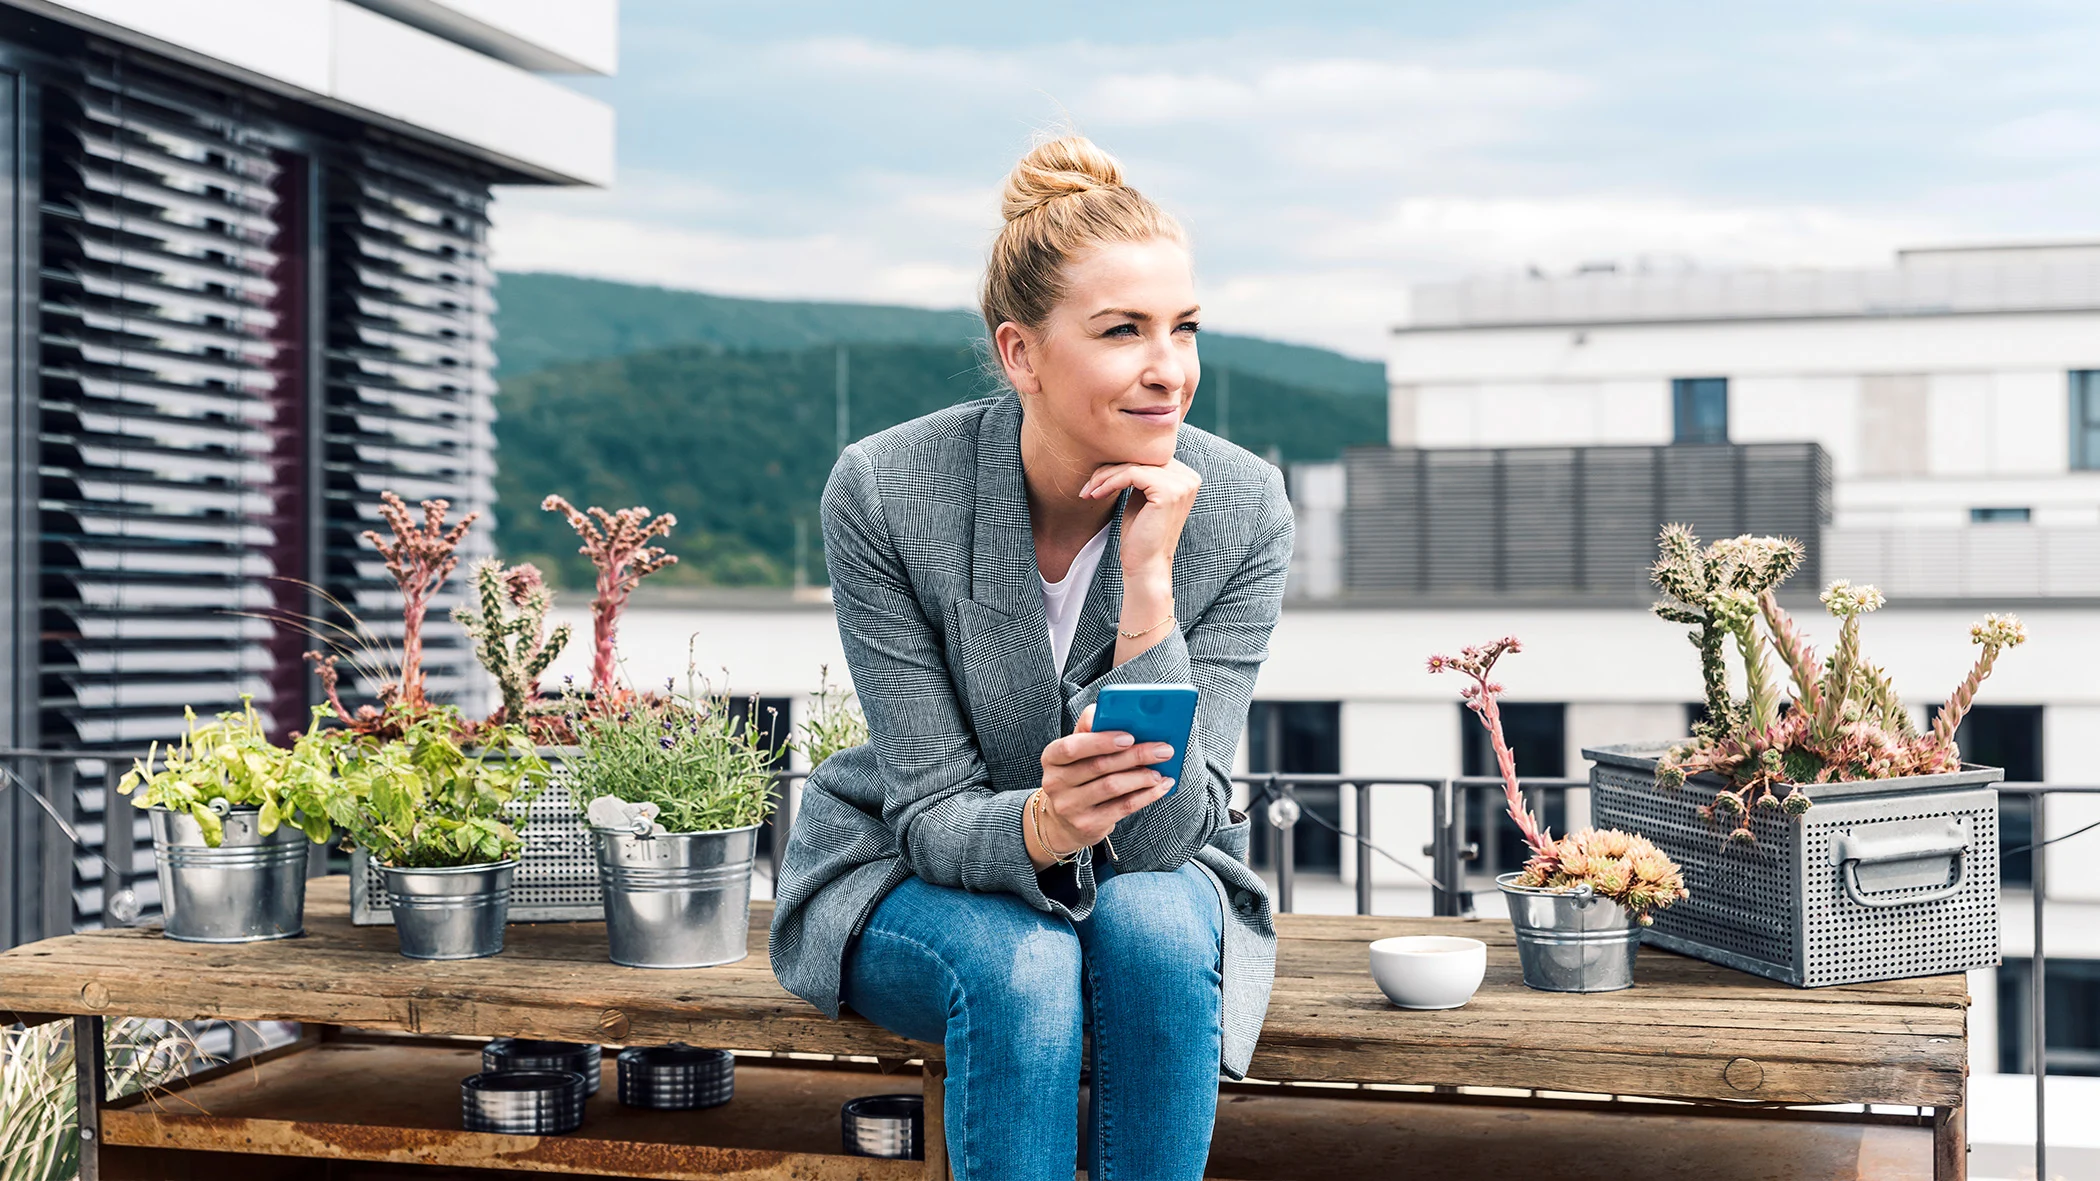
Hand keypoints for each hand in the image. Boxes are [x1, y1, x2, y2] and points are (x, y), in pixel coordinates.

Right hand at [1026, 704, 1175, 868]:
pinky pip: (1122, 808)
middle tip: (1163, 749)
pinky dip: (1146, 796)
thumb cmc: (1078, 774)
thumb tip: (1107, 709)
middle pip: (1099, 766)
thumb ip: (1090, 727)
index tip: (1130, 736)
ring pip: (1112, 787)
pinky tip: (1160, 787)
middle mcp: (1056, 782)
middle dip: (1135, 755)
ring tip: (1161, 770)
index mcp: (1052, 757)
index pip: (1071, 747)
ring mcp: (1070, 807)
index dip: (1101, 741)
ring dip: (1142, 777)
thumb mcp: (1077, 749)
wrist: (1065, 820)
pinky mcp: (1087, 825)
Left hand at [1081, 459, 1199, 583]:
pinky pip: (1131, 474)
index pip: (1148, 458)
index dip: (1119, 466)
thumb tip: (1122, 449)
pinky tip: (1095, 494)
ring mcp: (1182, 484)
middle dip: (1109, 470)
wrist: (1146, 565)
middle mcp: (1189, 477)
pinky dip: (1109, 482)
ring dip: (1105, 477)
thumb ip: (1141, 474)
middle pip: (1141, 458)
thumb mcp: (1141, 497)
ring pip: (1133, 465)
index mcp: (1185, 477)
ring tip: (1088, 492)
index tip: (1095, 481)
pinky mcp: (1169, 491)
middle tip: (1088, 486)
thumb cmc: (1140, 534)